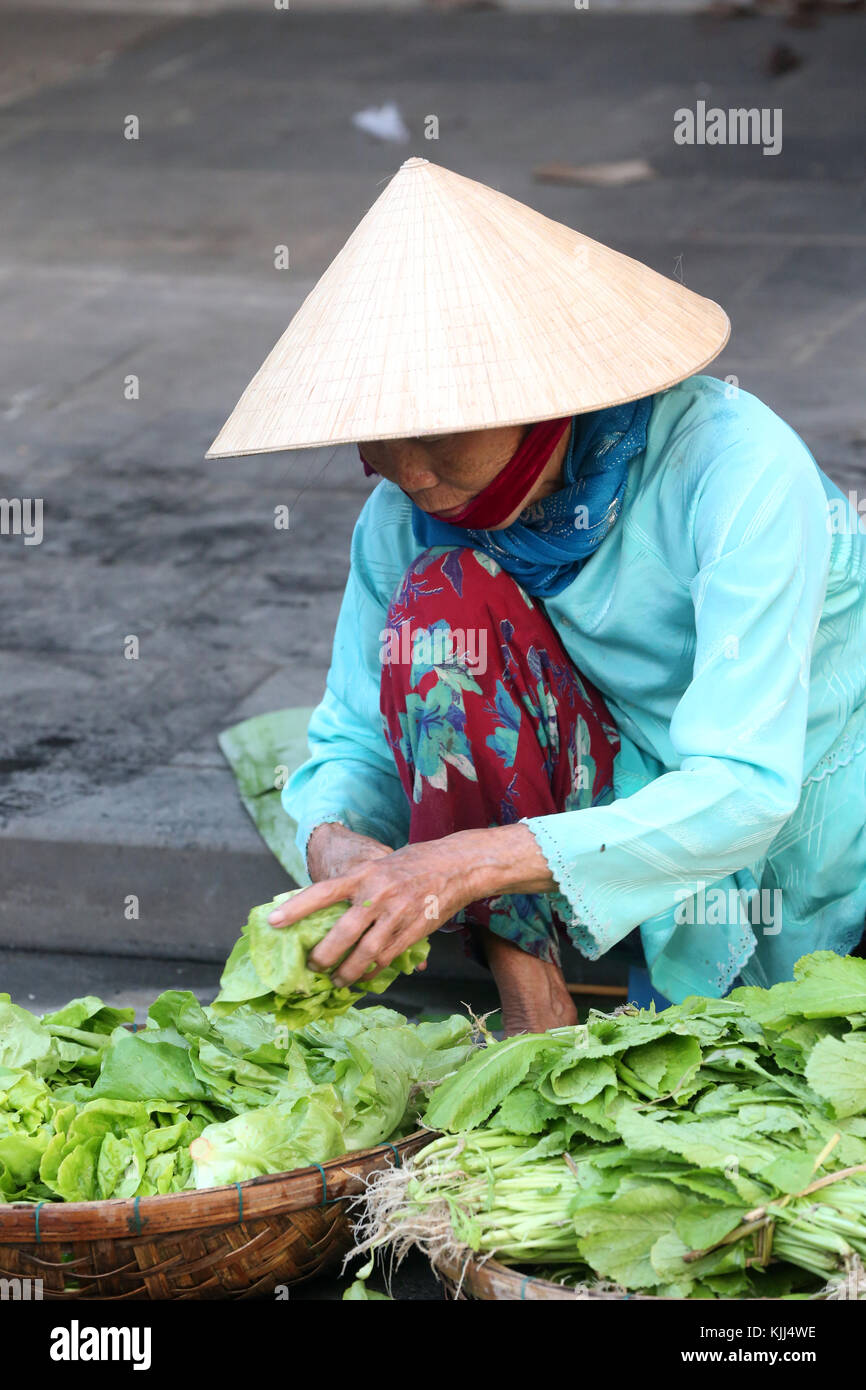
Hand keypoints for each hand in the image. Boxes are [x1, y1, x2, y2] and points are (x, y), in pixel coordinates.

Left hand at [267, 824, 554, 986]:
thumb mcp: (380, 865)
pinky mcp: (414, 931)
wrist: (456, 865)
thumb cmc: (412, 864)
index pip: (322, 892)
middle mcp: (378, 894)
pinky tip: (365, 975)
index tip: (273, 922)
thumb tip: (327, 911)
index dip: (296, 908)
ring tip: (337, 981)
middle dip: (323, 957)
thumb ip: (357, 886)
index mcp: (364, 874)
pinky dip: (373, 970)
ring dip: (347, 973)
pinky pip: (387, 958)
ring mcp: (397, 915)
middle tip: (312, 968)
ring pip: (365, 954)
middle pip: (342, 935)